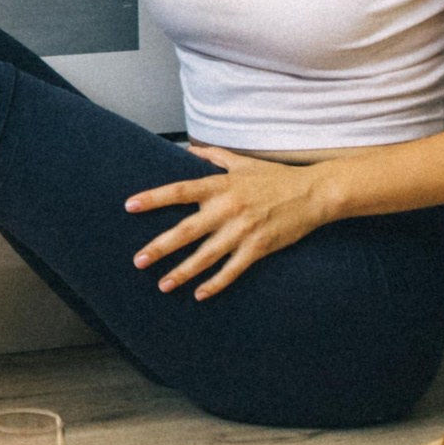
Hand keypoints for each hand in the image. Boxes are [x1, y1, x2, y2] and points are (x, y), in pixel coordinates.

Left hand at [124, 145, 337, 300]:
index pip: (180, 191)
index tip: (130, 206)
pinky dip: (216, 283)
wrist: (313, 193)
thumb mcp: (243, 163)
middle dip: (160, 247)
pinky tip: (199, 294)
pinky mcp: (258, 247)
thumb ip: (214, 156)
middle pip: (186, 230)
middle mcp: (228, 208)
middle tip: (138, 260)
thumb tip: (190, 150)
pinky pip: (232, 269)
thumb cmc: (276, 177)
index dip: (153, 198)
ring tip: (162, 284)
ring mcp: (243, 230)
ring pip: (206, 255)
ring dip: (182, 272)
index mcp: (221, 185)